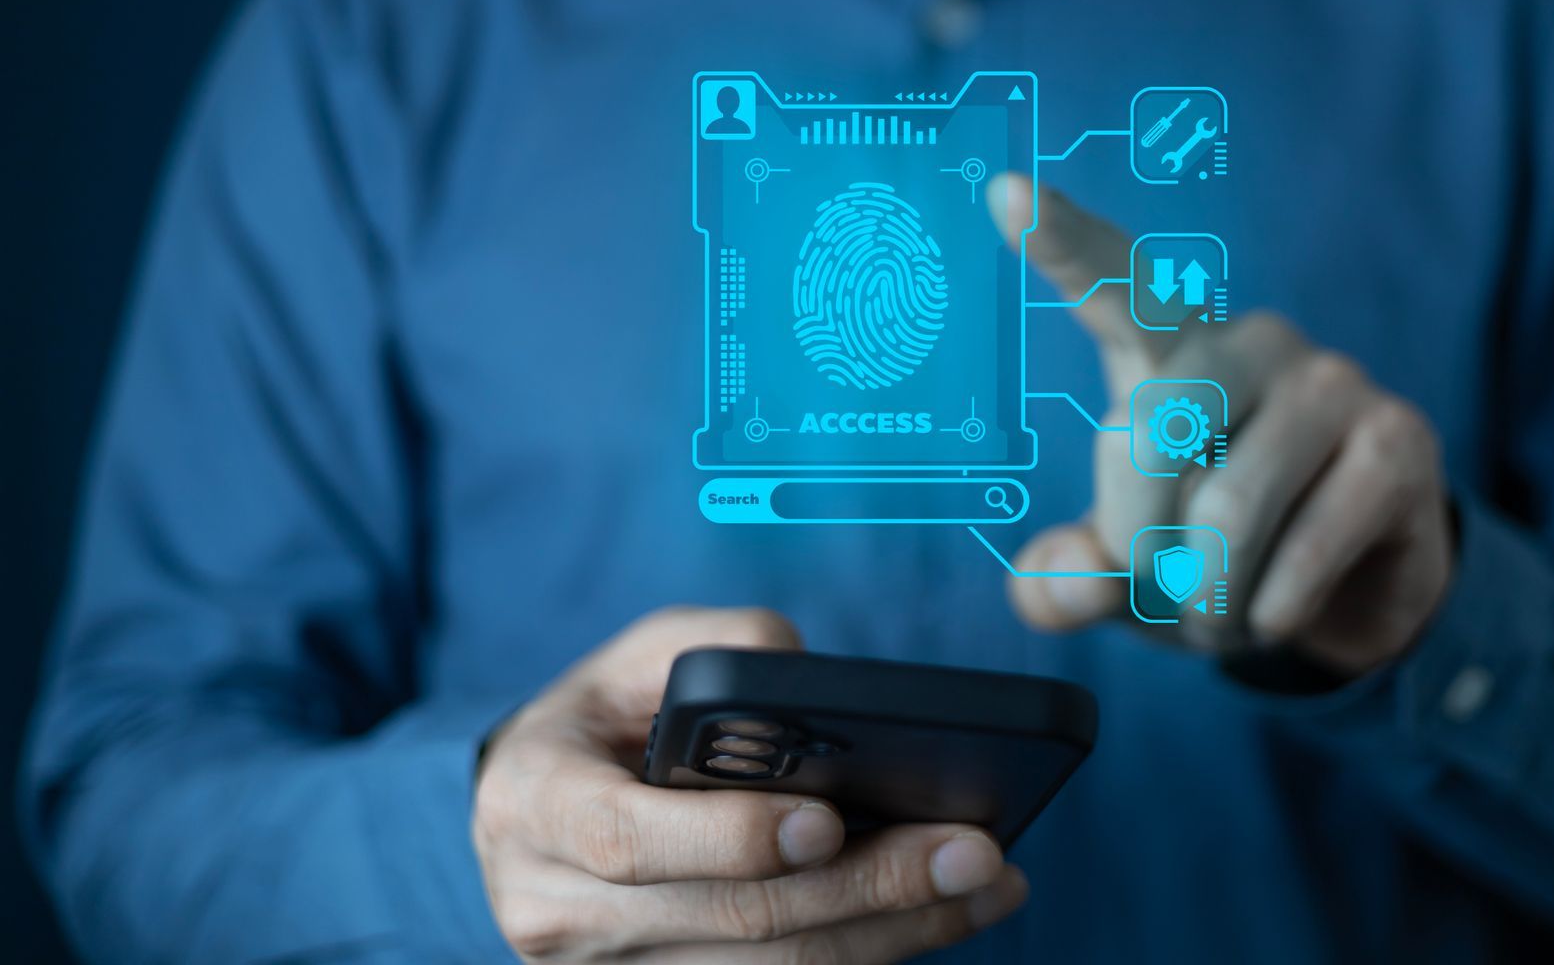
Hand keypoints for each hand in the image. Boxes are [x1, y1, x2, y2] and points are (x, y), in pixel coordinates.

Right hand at [473, 607, 1026, 960]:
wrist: (540, 809)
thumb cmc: (603, 719)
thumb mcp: (635, 655)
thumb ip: (715, 649)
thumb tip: (813, 681)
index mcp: (533, 807)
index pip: (629, 842)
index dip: (732, 839)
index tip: (829, 820)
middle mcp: (556, 911)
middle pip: (730, 921)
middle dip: (866, 886)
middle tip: (974, 849)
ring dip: (892, 932)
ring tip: (988, 884)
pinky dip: (871, 955)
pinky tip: (942, 918)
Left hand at [988, 176, 1453, 675]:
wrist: (1353, 601)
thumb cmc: (1216, 562)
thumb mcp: (1127, 578)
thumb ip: (1069, 580)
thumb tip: (1061, 585)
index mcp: (1171, 347)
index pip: (1113, 285)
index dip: (1061, 242)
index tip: (1005, 190)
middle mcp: (1253, 340)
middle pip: (1149, 435)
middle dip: (1140, 549)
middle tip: (1171, 600)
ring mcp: (1333, 381)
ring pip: (1228, 508)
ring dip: (1211, 598)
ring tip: (1224, 614)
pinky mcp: (1396, 441)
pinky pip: (1303, 549)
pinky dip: (1273, 611)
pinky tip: (1280, 612)